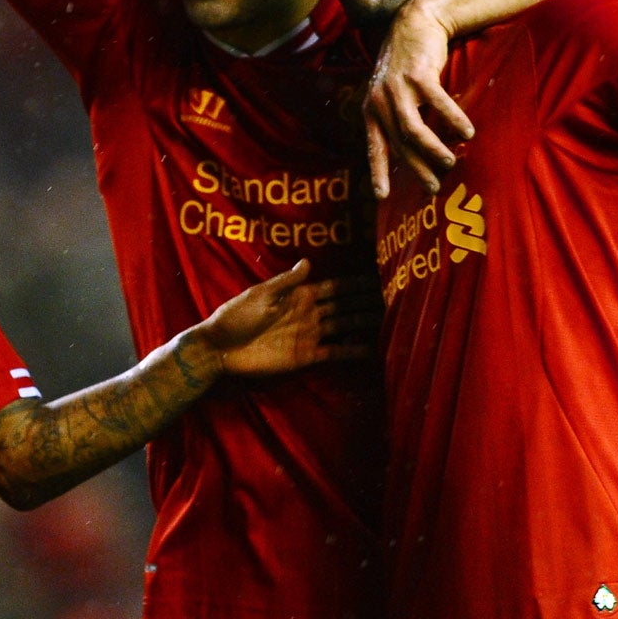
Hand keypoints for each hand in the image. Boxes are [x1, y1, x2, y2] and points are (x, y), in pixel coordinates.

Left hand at [187, 261, 379, 377]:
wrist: (221, 348)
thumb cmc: (236, 316)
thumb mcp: (260, 294)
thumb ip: (286, 282)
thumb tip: (309, 262)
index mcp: (299, 295)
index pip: (335, 287)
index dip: (356, 283)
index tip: (380, 277)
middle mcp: (309, 313)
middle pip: (345, 306)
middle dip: (369, 301)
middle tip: (396, 298)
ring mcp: (309, 334)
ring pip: (345, 326)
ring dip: (366, 323)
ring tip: (391, 321)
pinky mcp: (306, 356)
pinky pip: (334, 352)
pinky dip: (353, 350)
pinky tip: (373, 348)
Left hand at [366, 0, 473, 196]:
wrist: (414, 24)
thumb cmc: (407, 65)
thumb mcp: (391, 92)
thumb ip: (396, 118)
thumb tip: (411, 152)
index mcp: (371, 109)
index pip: (374, 147)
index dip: (378, 172)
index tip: (381, 197)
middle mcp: (380, 101)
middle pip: (399, 144)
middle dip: (416, 169)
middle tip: (433, 188)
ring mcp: (397, 88)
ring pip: (413, 129)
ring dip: (433, 149)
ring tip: (450, 163)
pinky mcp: (418, 74)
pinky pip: (437, 103)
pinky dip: (453, 119)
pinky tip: (467, 132)